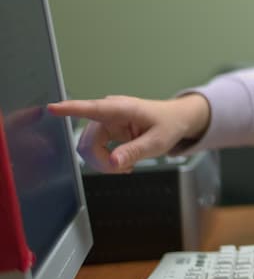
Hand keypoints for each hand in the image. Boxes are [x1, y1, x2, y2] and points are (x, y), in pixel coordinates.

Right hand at [47, 94, 210, 172]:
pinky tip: (123, 163)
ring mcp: (106, 121)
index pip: (91, 109)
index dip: (70, 109)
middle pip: (87, 143)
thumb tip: (112, 163)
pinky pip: (95, 150)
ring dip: (104, 163)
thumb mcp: (157, 142)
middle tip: (125, 169)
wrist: (176, 119)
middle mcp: (109, 113)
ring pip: (88, 149)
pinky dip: (106, 161)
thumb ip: (134, 151)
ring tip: (127, 165)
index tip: (51, 108)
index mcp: (122, 109)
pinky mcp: (106, 130)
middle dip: (101, 161)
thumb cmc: (169, 125)